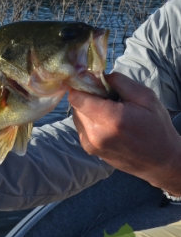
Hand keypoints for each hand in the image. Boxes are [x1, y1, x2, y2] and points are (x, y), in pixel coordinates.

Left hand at [69, 72, 180, 194]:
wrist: (160, 161)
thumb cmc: (156, 127)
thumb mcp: (145, 97)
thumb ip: (119, 82)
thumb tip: (97, 74)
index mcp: (111, 120)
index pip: (76, 97)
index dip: (81, 85)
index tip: (92, 81)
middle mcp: (95, 134)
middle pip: (76, 105)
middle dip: (88, 96)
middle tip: (107, 97)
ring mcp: (90, 144)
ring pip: (77, 115)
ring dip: (88, 109)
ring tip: (109, 112)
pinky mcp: (88, 149)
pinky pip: (81, 126)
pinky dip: (90, 120)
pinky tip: (107, 123)